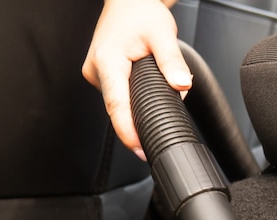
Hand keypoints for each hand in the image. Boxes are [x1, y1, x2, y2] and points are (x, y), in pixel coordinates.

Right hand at [82, 0, 191, 159]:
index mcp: (108, 61)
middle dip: (140, 122)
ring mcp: (97, 75)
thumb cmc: (140, 12)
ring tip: (158, 100)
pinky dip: (134, 100)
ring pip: (119, 103)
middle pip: (118, 109)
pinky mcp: (102, 77)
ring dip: (138, 108)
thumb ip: (172, 61)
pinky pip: (119, 96)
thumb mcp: (162, 34)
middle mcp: (96, 70)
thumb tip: (181, 85)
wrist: (127, 1)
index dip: (127, 131)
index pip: (116, 105)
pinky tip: (146, 96)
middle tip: (161, 131)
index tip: (138, 148)